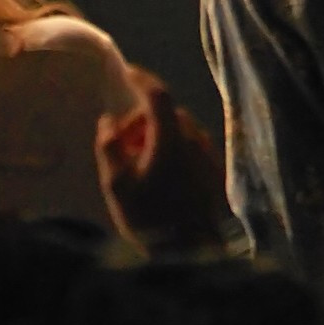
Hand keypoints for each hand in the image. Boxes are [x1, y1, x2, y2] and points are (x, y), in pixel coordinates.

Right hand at [96, 67, 230, 252]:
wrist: (189, 251)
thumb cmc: (149, 218)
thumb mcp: (116, 185)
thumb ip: (109, 147)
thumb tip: (108, 120)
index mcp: (170, 137)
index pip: (158, 93)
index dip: (140, 79)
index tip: (125, 73)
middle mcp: (195, 138)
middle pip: (165, 115)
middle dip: (140, 123)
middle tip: (122, 149)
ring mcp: (208, 154)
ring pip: (179, 131)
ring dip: (157, 139)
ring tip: (139, 170)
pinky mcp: (215, 170)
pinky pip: (190, 148)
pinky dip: (173, 151)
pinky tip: (161, 180)